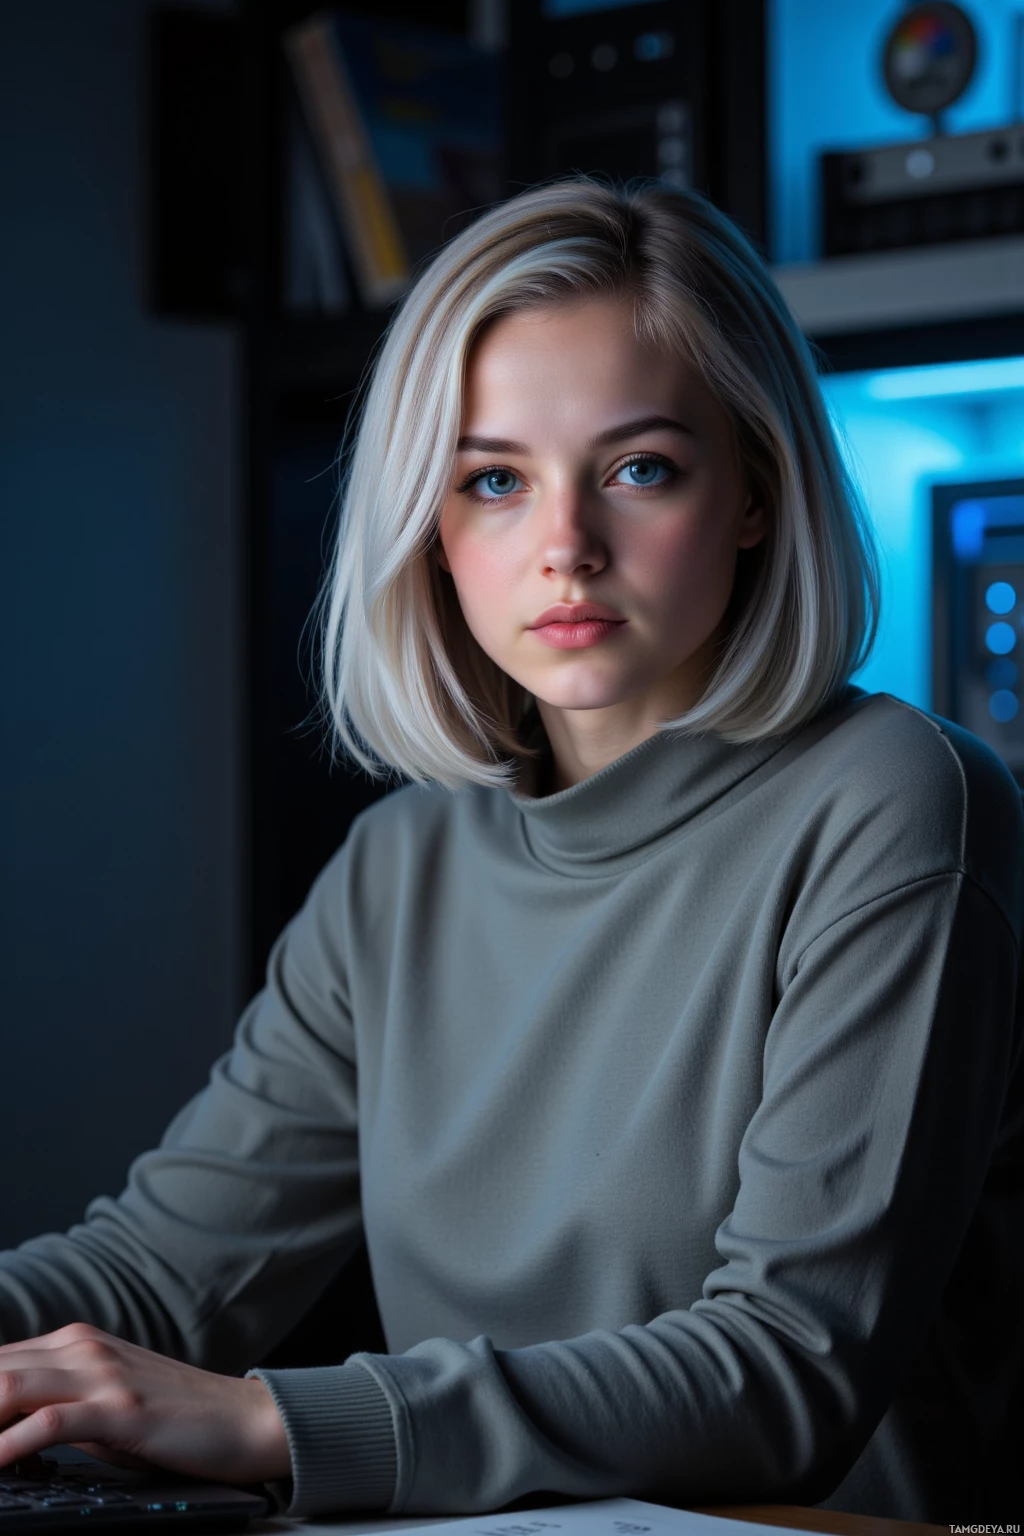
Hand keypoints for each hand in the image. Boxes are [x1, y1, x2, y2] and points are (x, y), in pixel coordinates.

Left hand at [0, 1322, 290, 1485]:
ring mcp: (102, 1375)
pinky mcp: (120, 1409)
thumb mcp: (104, 1404)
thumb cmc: (175, 1418)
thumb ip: (55, 1404)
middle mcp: (82, 1348)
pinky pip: (49, 1422)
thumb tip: (2, 1432)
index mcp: (75, 1343)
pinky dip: (9, 1445)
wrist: (243, 1418)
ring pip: (9, 1387)